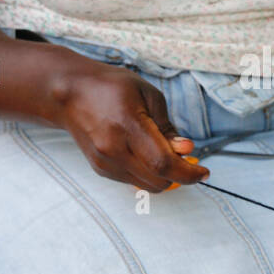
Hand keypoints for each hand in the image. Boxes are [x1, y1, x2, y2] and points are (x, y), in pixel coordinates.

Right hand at [52, 60, 209, 192]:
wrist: (69, 94)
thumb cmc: (111, 87)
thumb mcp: (148, 94)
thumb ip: (168, 126)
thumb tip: (186, 150)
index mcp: (127, 126)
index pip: (163, 164)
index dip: (189, 173)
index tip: (204, 172)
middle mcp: (113, 149)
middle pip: (158, 180)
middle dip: (180, 175)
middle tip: (186, 158)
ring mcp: (105, 163)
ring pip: (148, 186)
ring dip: (164, 176)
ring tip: (165, 152)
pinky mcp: (101, 170)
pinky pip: (134, 181)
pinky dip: (148, 174)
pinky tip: (146, 154)